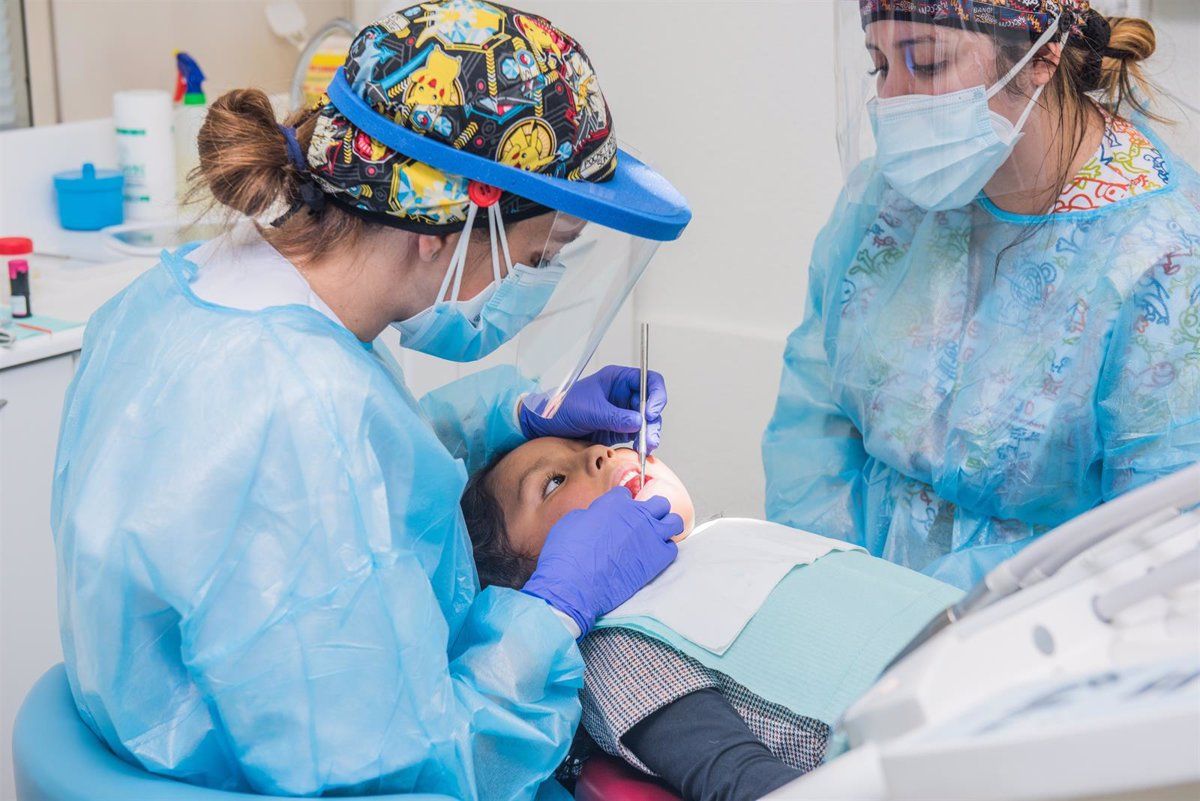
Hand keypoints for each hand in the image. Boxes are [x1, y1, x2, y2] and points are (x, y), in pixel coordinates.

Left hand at [519, 365, 666, 450]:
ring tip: (646, 447)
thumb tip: (639, 422)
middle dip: (654, 421)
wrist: (544, 426)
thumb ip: (616, 416)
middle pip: (651, 404)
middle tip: (650, 437)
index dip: (655, 395)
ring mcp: (622, 412)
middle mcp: (622, 394)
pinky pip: (637, 435)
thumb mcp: (590, 411)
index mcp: (617, 380)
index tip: (650, 412)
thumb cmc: (561, 408)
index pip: (649, 381)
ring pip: (647, 422)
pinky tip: (640, 450)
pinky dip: (641, 443)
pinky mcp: (618, 429)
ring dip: (650, 434)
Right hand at [522, 488, 681, 636]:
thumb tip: (598, 519)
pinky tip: (654, 556)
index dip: (622, 504)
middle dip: (651, 510)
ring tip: (656, 535)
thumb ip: (592, 515)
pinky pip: (672, 548)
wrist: (574, 585)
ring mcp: (650, 536)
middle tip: (642, 522)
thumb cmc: (568, 554)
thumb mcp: (572, 522)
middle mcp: (637, 515)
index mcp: (615, 503)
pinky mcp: (657, 559)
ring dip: (666, 526)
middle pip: (658, 502)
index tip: (619, 513)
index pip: (627, 494)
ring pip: (673, 521)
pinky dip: (664, 550)